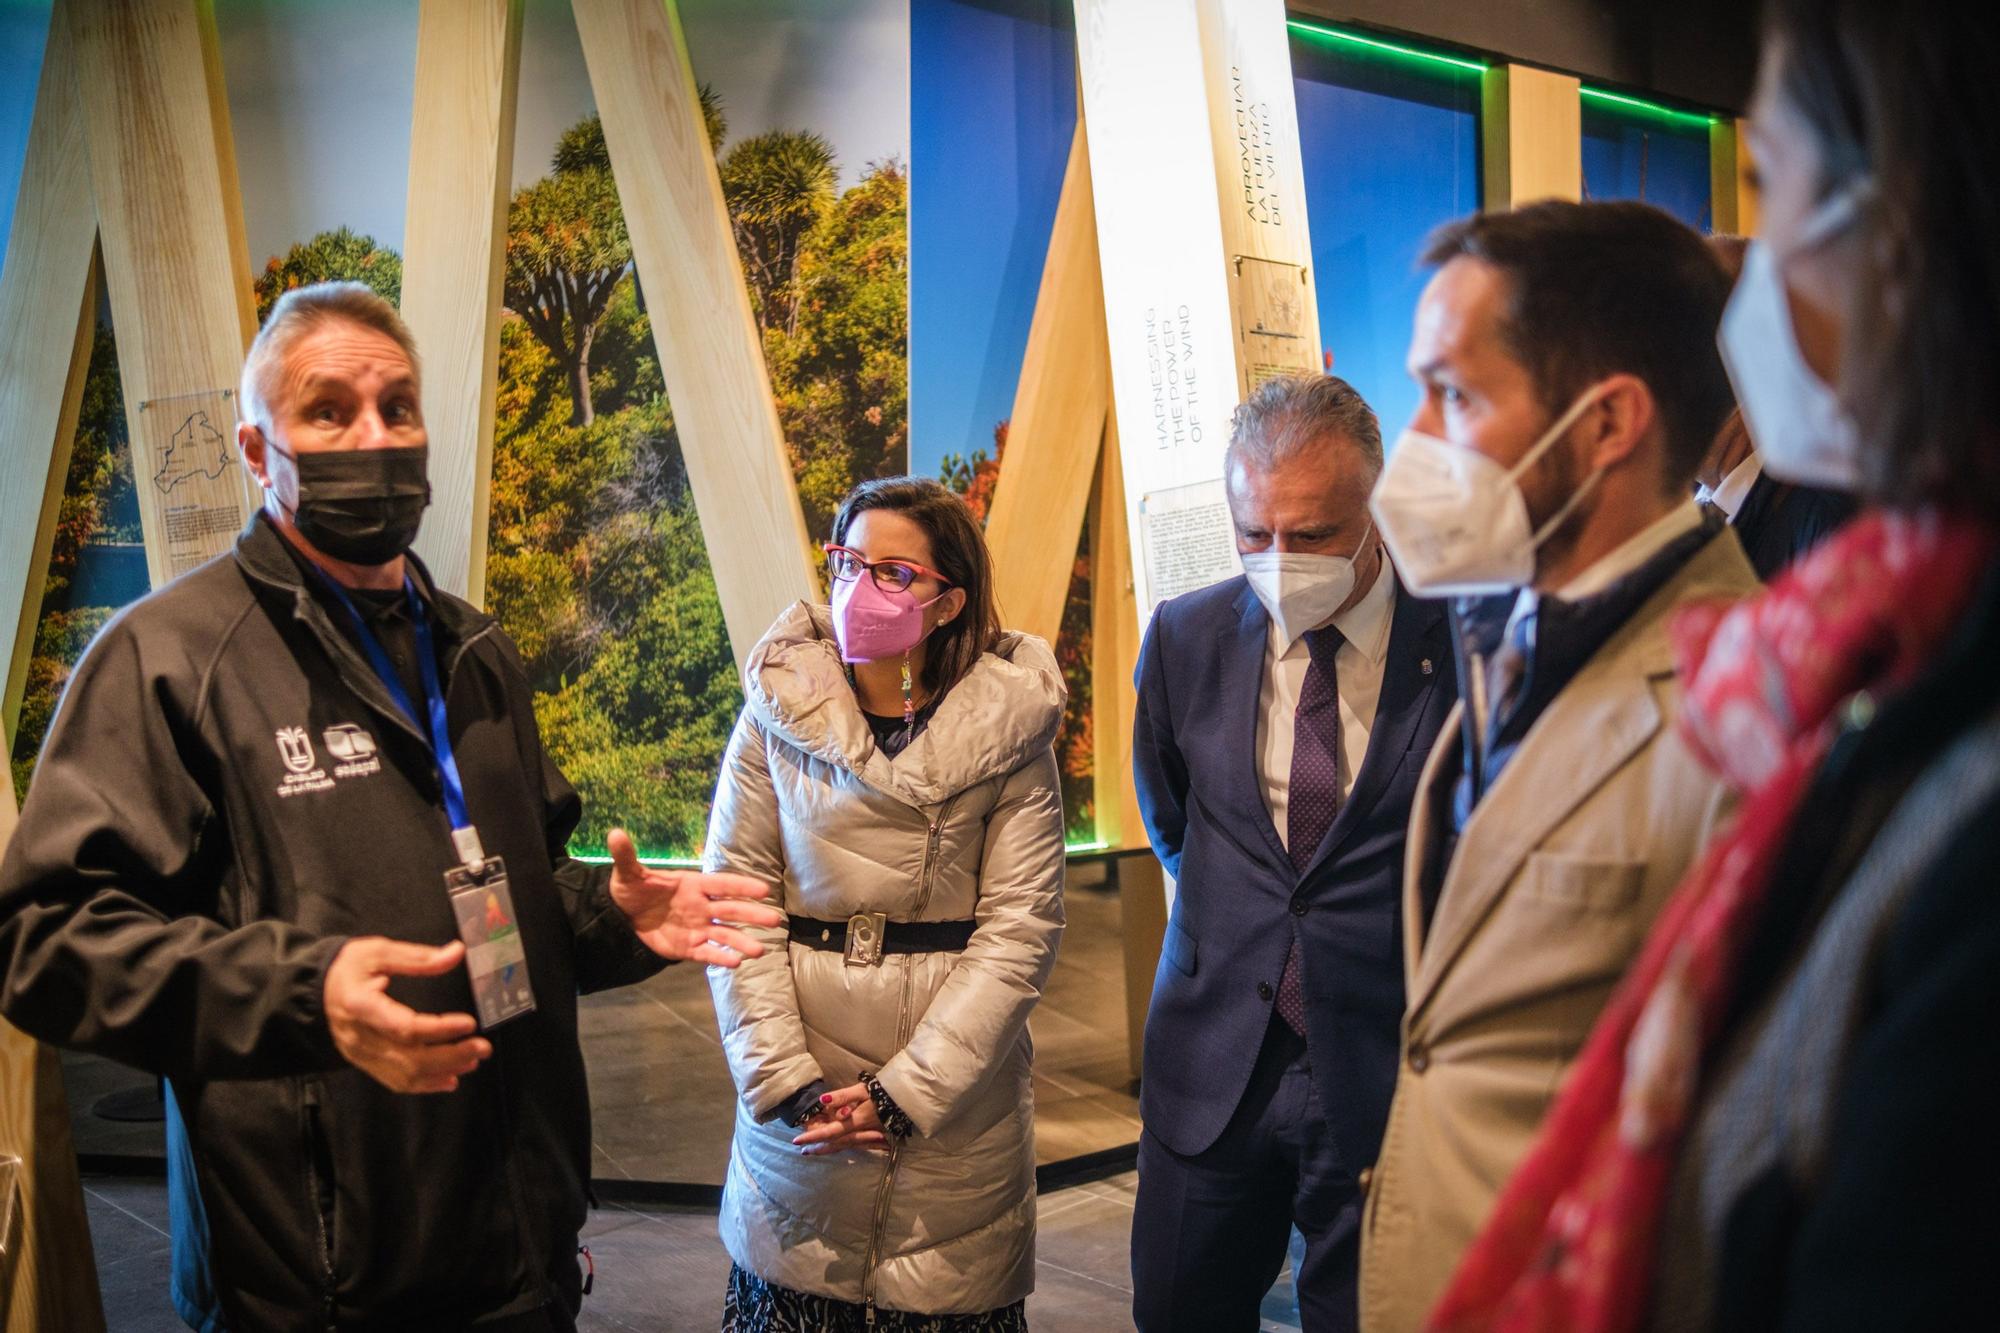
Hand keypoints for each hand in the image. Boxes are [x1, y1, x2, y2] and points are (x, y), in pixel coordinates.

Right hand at [323, 938, 490, 1093]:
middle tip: (483, 1047)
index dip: (438, 1028)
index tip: (469, 1023)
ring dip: (442, 1071)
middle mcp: (359, 1037)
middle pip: (408, 1058)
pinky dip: (425, 1084)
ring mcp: (360, 1055)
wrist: (316, 989)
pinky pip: (395, 1081)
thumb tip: (456, 952)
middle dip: (450, 1056)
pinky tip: (450, 1078)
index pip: (403, 1026)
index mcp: (360, 1006)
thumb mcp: (379, 952)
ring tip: (473, 1060)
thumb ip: (418, 957)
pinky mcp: (364, 1063)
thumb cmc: (349, 967)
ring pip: (404, 1074)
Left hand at [605, 828, 783, 966]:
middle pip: (731, 910)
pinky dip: (720, 957)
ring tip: (760, 950)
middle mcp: (701, 907)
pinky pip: (707, 953)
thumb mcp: (627, 874)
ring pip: (724, 934)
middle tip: (775, 920)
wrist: (622, 917)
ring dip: (741, 941)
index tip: (764, 890)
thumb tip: (614, 834)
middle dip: (752, 915)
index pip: (721, 885)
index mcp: (693, 885)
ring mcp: (696, 928)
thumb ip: (626, 857)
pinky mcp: (687, 947)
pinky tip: (735, 962)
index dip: (742, 887)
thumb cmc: (632, 891)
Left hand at [791, 1082, 887, 1154]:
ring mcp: (869, 1137)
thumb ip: (843, 1096)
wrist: (907, 1100)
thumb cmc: (883, 1092)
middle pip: (835, 1143)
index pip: (829, 1131)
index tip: (797, 1140)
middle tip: (804, 1151)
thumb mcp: (863, 1090)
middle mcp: (860, 1133)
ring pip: (845, 1146)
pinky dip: (845, 1148)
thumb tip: (822, 1100)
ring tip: (817, 1151)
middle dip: (819, 1147)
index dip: (812, 1137)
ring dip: (829, 1149)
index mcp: (855, 1121)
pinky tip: (842, 1147)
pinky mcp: (877, 1137)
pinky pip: (857, 1146)